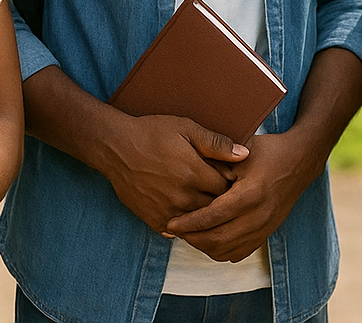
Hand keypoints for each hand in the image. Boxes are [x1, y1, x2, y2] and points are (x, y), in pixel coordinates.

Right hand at [95, 113, 245, 233]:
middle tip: (223, 191)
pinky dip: (188, 224)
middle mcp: (183, 196)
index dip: (233, 183)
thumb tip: (245, 154)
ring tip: (206, 201)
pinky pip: (180, 232)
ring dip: (206, 215)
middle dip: (222, 201)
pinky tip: (189, 211)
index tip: (233, 177)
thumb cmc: (153, 134)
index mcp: (194, 173)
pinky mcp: (154, 220)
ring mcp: (168, 211)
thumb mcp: (186, 129)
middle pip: (216, 208)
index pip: (228, 188)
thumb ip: (216, 144)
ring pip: (200, 223)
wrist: (116, 148)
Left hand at [162, 130, 317, 262]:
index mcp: (250, 194)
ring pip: (225, 250)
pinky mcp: (266, 234)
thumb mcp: (242, 152)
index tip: (171, 222)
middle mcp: (258, 216)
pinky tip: (209, 237)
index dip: (189, 222)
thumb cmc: (268, 152)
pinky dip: (219, 250)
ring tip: (189, 233)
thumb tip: (187, 176)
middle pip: (216, 239)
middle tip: (175, 229)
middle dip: (191, 237)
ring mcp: (264, 228)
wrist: (300, 160)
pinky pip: (237, 253)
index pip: (213, 217)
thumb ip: (216, 163)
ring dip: (203, 246)